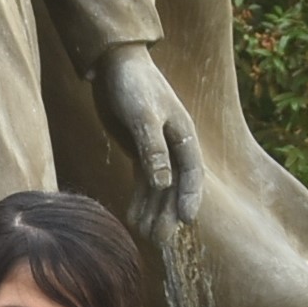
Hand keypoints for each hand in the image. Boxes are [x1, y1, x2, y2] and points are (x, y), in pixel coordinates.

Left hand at [93, 44, 206, 221]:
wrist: (115, 65)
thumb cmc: (134, 85)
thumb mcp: (143, 116)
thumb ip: (153, 149)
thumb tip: (163, 183)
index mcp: (184, 136)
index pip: (192, 173)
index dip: (190, 198)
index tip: (186, 221)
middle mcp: (175, 146)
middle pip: (175, 187)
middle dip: (169, 214)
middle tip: (161, 241)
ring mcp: (158, 150)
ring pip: (159, 188)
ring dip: (154, 211)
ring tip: (146, 236)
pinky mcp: (140, 151)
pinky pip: (143, 181)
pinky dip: (139, 199)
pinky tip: (133, 218)